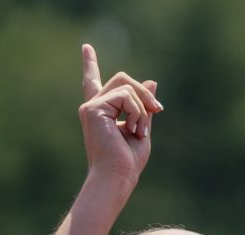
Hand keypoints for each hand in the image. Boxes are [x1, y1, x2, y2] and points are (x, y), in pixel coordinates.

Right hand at [78, 44, 162, 186]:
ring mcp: (92, 107)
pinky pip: (126, 96)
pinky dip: (137, 112)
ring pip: (126, 86)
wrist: (117, 177)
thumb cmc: (128, 162)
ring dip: (143, 109)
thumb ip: (145, 107)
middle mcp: (93, 107)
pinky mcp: (94, 109)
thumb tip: (152, 82)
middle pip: (122, 79)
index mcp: (102, 113)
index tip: (86, 48)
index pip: (94, 83)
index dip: (89, 65)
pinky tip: (135, 130)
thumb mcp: (142, 129)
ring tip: (140, 131)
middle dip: (144, 93)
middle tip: (158, 109)